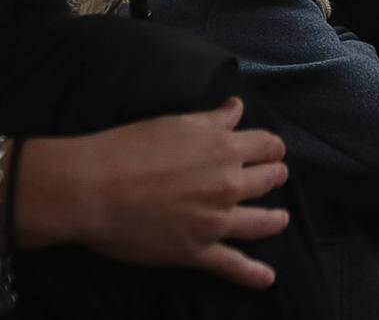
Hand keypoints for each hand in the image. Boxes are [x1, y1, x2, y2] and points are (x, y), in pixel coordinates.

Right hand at [17, 98, 289, 289]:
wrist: (92, 188)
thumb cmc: (130, 148)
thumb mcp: (178, 123)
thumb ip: (214, 119)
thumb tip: (238, 107)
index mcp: (225, 149)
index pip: (269, 146)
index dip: (272, 148)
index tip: (269, 152)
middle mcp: (228, 184)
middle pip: (270, 180)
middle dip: (273, 176)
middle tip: (271, 179)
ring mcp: (215, 220)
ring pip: (261, 221)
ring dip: (275, 219)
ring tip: (280, 219)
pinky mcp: (195, 249)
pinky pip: (231, 264)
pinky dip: (252, 274)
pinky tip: (267, 278)